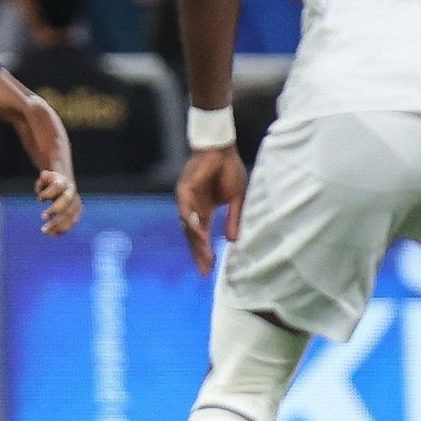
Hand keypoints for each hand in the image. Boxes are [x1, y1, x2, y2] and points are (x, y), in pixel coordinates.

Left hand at [36, 169, 79, 235]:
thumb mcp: (45, 178)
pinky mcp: (76, 212)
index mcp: (63, 182)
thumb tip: (43, 181)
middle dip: (54, 210)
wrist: (64, 183)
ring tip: (44, 230)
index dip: (48, 193)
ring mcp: (75, 203)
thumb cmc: (50, 182)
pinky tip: (52, 233)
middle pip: (66, 202)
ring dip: (57, 224)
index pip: (57, 186)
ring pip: (70, 215)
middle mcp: (71, 192)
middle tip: (42, 217)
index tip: (39, 199)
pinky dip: (62, 230)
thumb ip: (43, 179)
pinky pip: (72, 223)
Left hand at [176, 146, 246, 275]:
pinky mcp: (184, 191)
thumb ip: (234, 219)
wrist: (222, 149)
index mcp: (204, 210)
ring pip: (189, 227)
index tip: (210, 269)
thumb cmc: (229, 170)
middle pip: (193, 236)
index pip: (202, 236)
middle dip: (199, 254)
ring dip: (197, 243)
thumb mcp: (236, 199)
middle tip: (205, 271)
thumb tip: (232, 241)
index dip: (205, 252)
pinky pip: (186, 211)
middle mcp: (193, 208)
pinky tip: (200, 236)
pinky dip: (192, 224)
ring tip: (206, 258)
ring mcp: (187, 200)